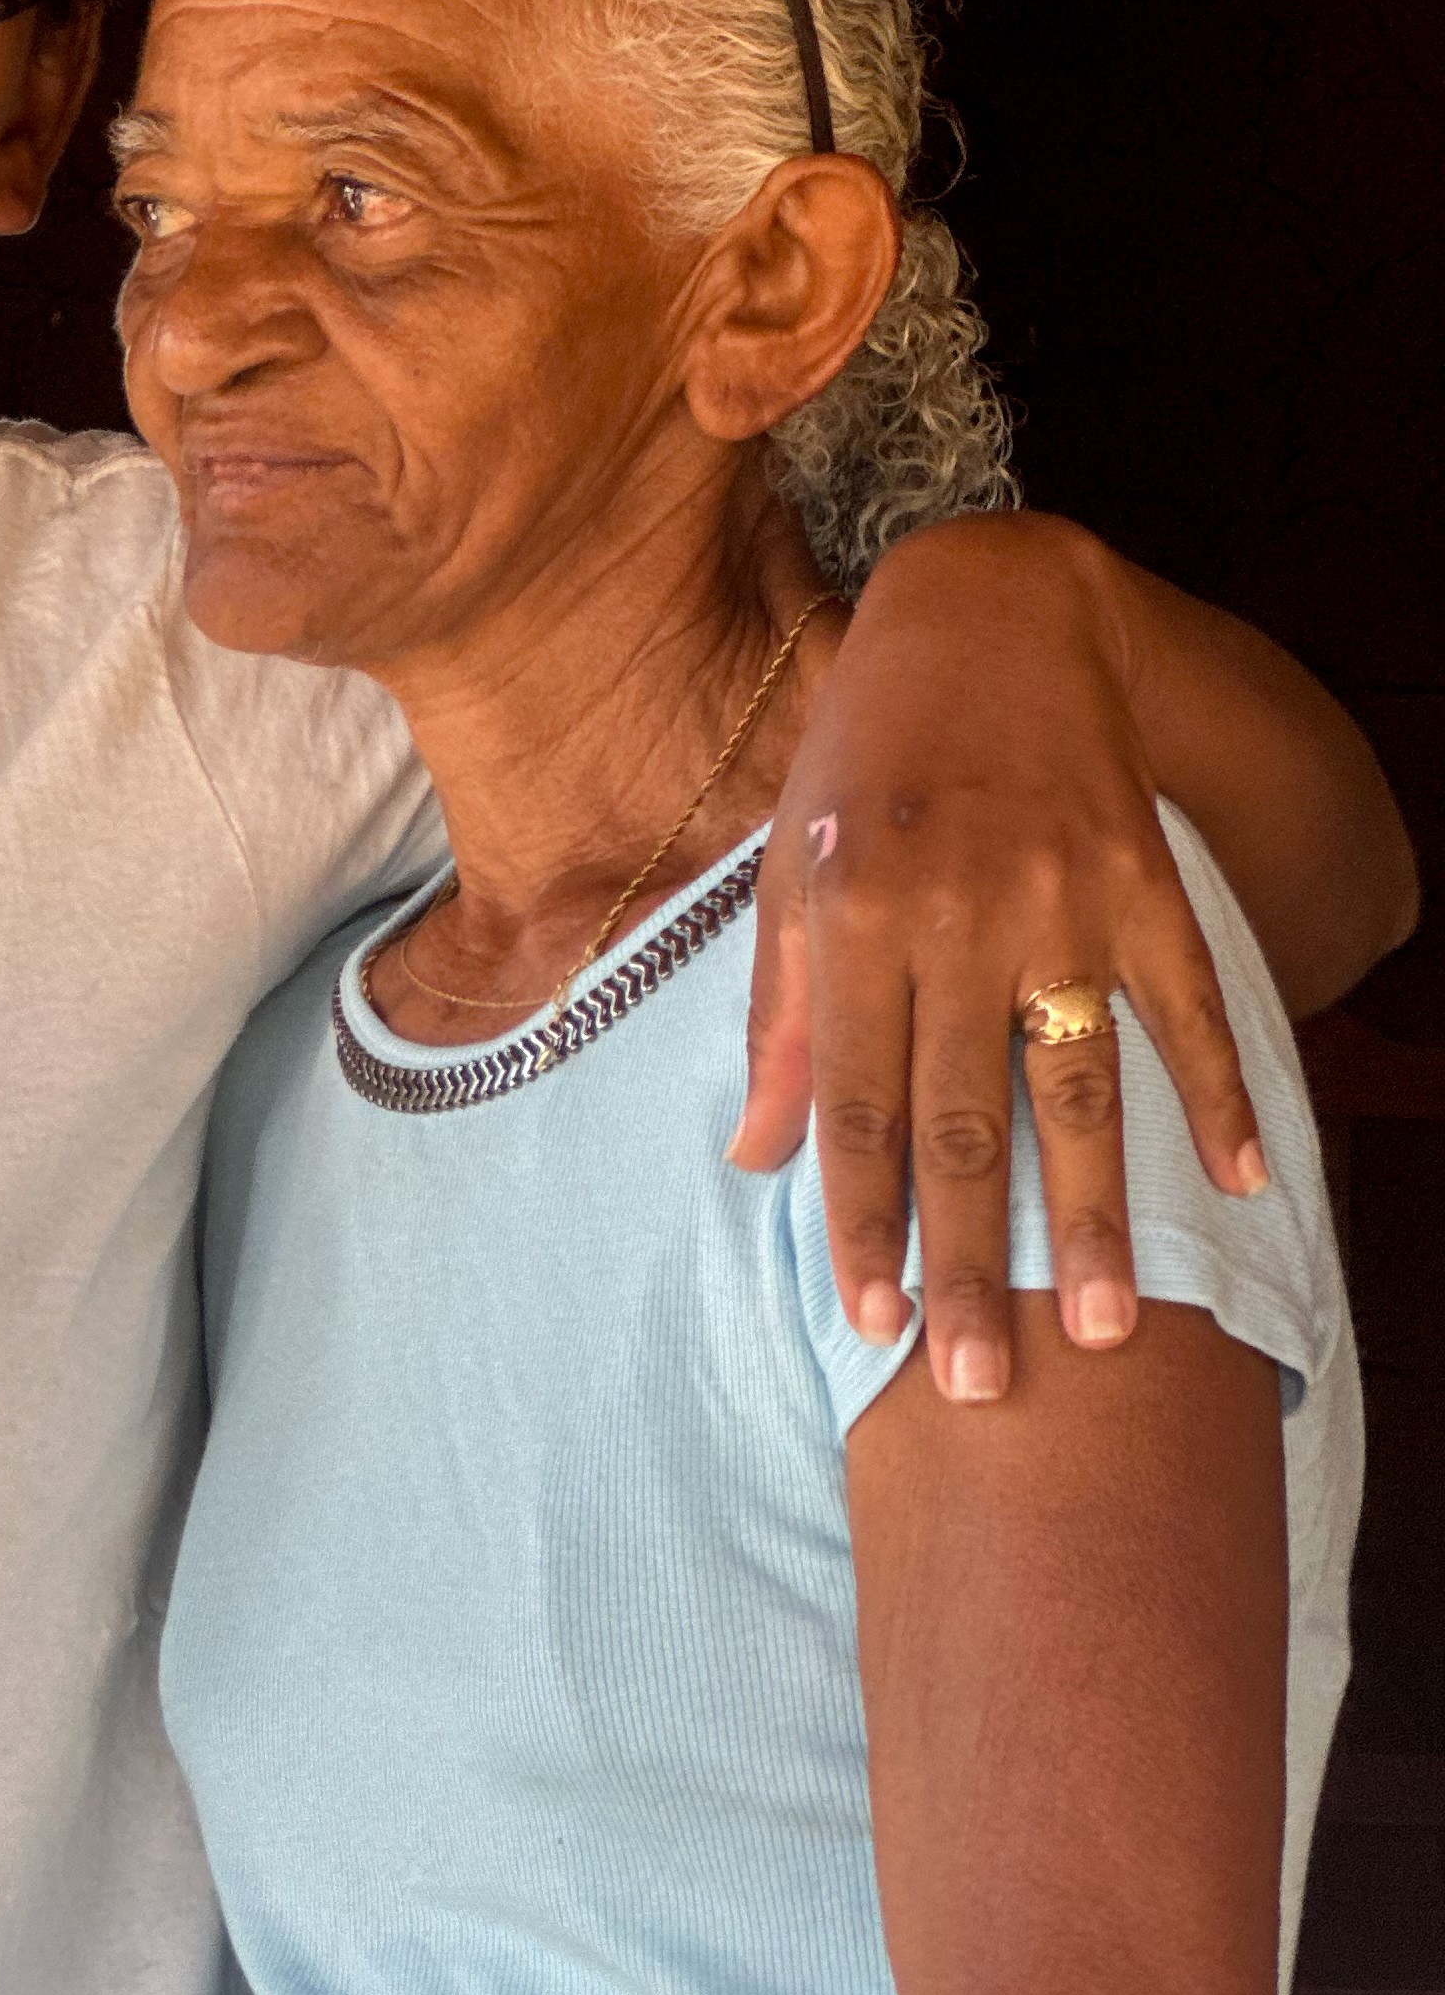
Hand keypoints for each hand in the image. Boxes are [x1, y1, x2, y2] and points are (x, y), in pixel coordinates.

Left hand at [737, 515, 1264, 1404]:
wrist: (983, 609)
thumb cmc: (855, 754)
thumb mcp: (785, 867)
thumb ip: (780, 1020)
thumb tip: (752, 1157)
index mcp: (852, 922)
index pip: (858, 1110)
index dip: (863, 1224)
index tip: (872, 1326)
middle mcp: (955, 918)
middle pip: (965, 1126)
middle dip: (971, 1264)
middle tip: (981, 1385)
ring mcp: (1059, 898)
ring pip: (1078, 1087)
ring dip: (1096, 1217)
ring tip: (1108, 1329)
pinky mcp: (1141, 876)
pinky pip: (1184, 1002)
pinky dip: (1218, 1090)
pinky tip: (1242, 1180)